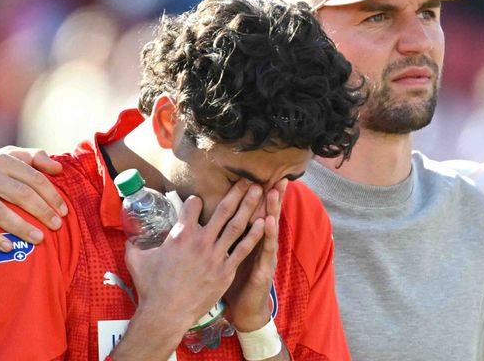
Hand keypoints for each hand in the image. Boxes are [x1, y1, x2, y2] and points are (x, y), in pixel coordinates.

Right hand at [0, 146, 67, 251]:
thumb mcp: (10, 156)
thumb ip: (35, 157)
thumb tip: (59, 168)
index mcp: (4, 160)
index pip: (34, 178)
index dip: (52, 195)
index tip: (64, 211)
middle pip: (21, 195)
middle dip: (42, 212)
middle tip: (57, 226)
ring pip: (0, 212)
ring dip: (21, 227)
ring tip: (39, 239)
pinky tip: (9, 248)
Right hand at [122, 181, 265, 345]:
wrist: (166, 313)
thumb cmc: (150, 287)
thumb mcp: (136, 259)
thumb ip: (133, 243)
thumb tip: (127, 235)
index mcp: (180, 233)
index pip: (192, 205)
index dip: (195, 201)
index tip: (198, 201)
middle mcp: (201, 240)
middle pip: (223, 209)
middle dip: (236, 191)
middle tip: (248, 178)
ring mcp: (215, 255)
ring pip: (237, 224)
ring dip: (249, 206)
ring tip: (259, 191)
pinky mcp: (225, 271)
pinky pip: (243, 249)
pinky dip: (254, 235)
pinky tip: (265, 222)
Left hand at [224, 179, 287, 331]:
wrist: (245, 310)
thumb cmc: (235, 281)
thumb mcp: (231, 254)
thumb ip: (225, 236)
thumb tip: (209, 217)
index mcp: (250, 239)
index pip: (255, 212)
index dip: (258, 194)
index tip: (257, 173)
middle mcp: (261, 245)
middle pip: (266, 215)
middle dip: (271, 195)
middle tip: (274, 174)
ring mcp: (265, 257)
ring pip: (269, 229)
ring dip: (272, 209)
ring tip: (273, 192)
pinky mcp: (263, 270)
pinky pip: (265, 251)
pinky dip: (267, 235)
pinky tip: (267, 222)